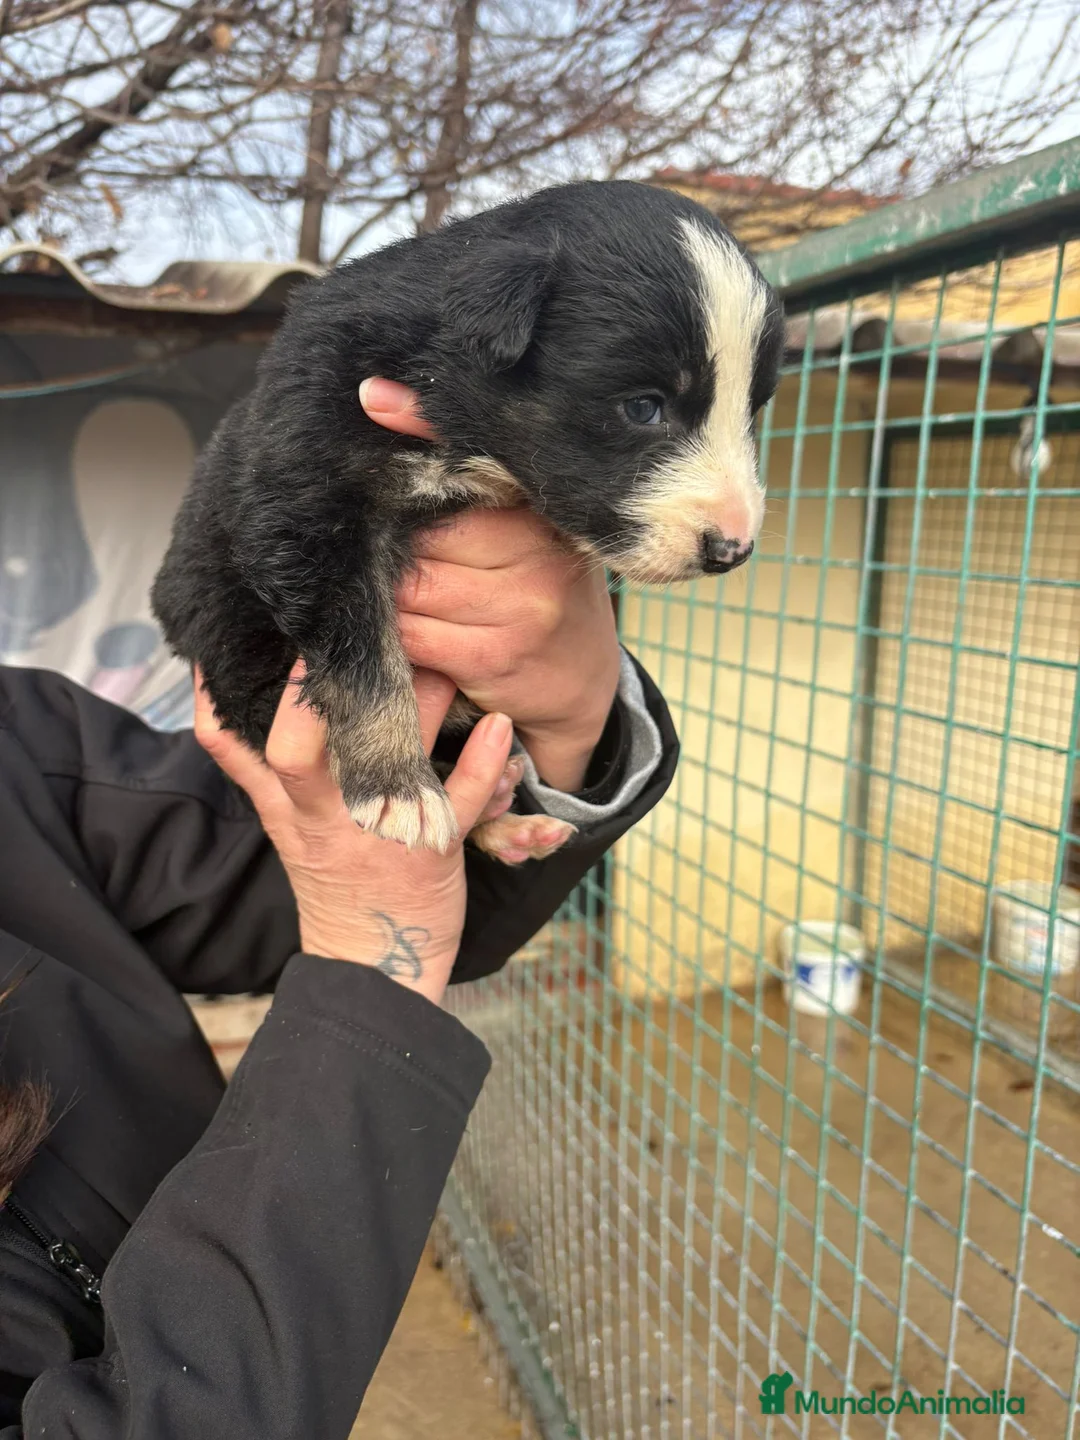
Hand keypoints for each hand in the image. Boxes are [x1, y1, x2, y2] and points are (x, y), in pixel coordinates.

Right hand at [194, 664, 512, 1006]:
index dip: (225, 696)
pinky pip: (459, 801)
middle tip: (350, 637)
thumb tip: (212, 681)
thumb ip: (250, 761)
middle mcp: (325, 815)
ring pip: (388, 761)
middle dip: (316, 693)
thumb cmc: (332, 876)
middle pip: (297, 752)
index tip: (252, 640)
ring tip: (442, 664)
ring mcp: (377, 831)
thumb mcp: (281, 819)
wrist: (374, 963)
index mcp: (288, 805)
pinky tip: (499, 728)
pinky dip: (484, 761)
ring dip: (420, 704)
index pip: (233, 747)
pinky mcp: (432, 848)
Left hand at [360, 377, 621, 791]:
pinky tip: (406, 630)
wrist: (585, 687)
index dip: (417, 449)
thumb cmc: (541, 593)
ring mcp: (521, 607)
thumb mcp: (524, 528)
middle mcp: (539, 554)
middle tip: (383, 543)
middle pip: (427, 532)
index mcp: (544, 513)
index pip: (468, 466)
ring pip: (412, 585)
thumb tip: (376, 397)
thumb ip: (470, 474)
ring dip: (389, 593)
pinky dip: (396, 634)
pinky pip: (413, 635)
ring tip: (397, 592)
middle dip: (393, 541)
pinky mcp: (496, 656)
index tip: (375, 405)